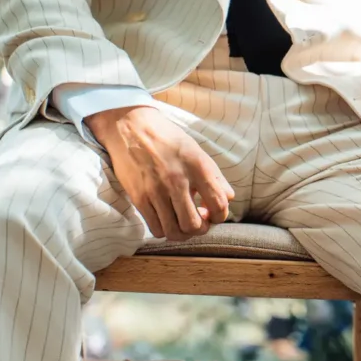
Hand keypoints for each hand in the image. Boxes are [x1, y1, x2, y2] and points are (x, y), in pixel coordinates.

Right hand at [86, 106, 234, 240]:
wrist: (132, 126)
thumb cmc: (169, 139)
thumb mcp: (198, 151)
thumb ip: (216, 177)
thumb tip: (229, 198)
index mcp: (198, 167)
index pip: (218, 204)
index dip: (221, 216)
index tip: (215, 213)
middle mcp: (177, 180)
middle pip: (195, 225)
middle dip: (202, 229)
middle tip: (200, 220)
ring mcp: (156, 191)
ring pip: (174, 231)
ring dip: (183, 233)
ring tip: (184, 221)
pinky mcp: (139, 198)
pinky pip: (155, 228)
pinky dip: (165, 230)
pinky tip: (168, 218)